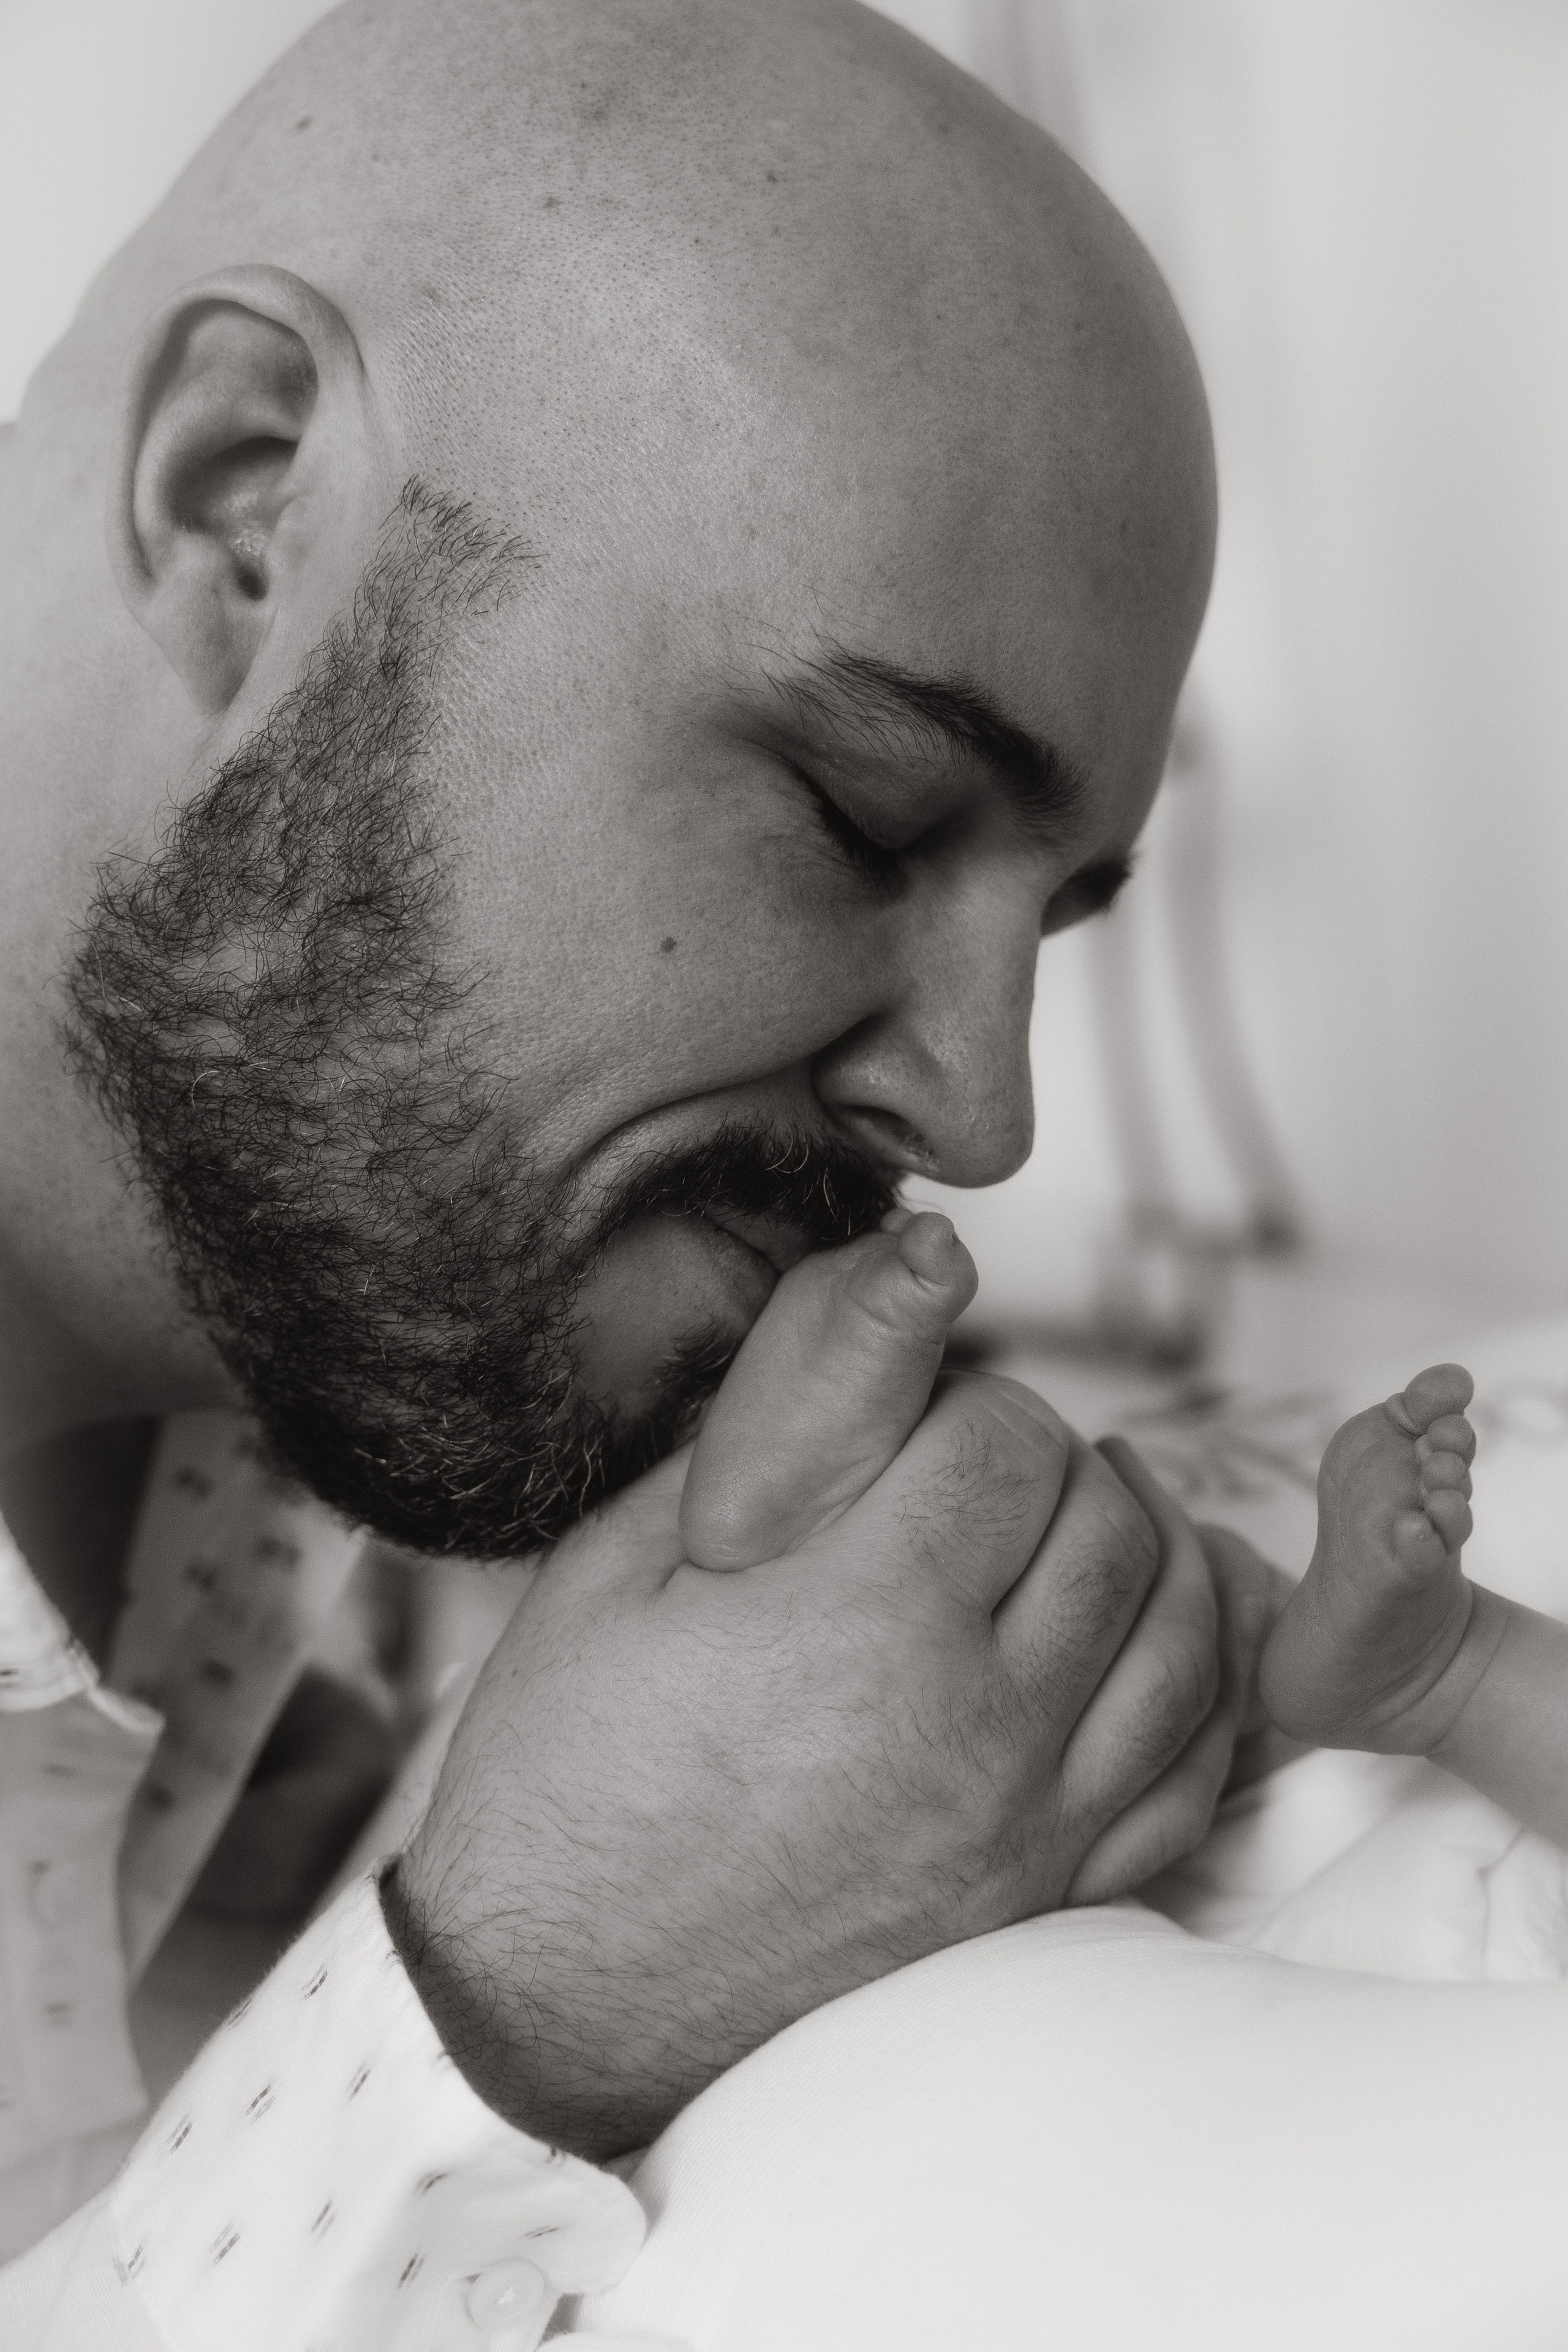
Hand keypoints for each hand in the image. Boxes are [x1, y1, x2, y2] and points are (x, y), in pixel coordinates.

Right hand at [384, 1375, 1232, 2158]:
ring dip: (1148, 1549)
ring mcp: (1027, 1826)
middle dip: (1056, 1464)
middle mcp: (972, 1725)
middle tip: (988, 1468)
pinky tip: (1155, 1631)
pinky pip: (1191, 1770)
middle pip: (1108, 1523)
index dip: (970, 1400)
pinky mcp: (1046, 1899)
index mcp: (860, 1621)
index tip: (923, 1416)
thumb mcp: (624, 1566)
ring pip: (1179, 1634)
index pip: (1008, 1441)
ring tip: (1090, 1514)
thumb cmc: (568, 1774)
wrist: (556, 2004)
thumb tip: (896, 1287)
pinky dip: (1198, 1681)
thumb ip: (771, 1426)